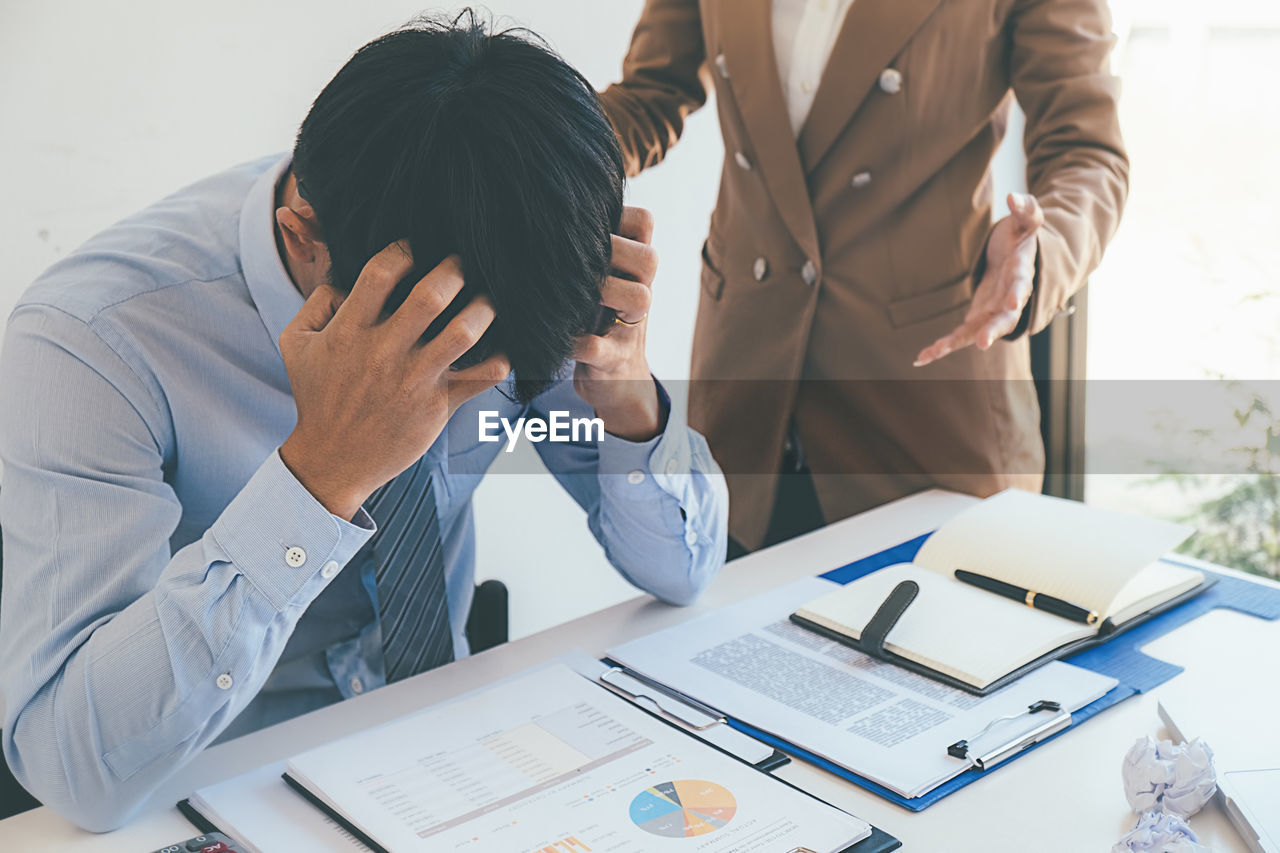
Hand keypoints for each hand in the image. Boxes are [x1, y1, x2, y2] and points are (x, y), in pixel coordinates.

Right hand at [279, 244, 510, 518]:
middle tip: (462, 263)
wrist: (333, 461)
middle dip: (453, 270)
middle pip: (430, 296)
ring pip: (463, 333)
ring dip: (483, 309)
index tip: (414, 248)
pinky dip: (501, 360)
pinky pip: (482, 378)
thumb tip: (343, 272)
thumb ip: (316, 302)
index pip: (380, 274)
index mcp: (349, 332)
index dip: (402, 251)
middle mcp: (384, 353)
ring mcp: (414, 380)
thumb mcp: (296, 346)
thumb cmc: (317, 397)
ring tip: (487, 300)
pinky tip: (504, 347)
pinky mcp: (438, 406)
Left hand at [572, 206, 665, 441]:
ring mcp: (630, 329)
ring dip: (603, 291)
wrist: (616, 379)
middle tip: (576, 259)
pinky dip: (574, 342)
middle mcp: (641, 293)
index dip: (618, 214)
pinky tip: (555, 336)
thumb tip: (541, 201)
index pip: (644, 222)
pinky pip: (598, 348)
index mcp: (635, 269)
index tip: (584, 223)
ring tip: (572, 296)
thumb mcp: (600, 279)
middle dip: (612, 252)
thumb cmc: (597, 318)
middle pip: (649, 258)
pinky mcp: (613, 361)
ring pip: (640, 298)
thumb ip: (588, 247)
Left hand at [914, 192, 1043, 366]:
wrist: (1018, 260)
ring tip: (933, 353)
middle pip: (1004, 319)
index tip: (1011, 302)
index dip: (1017, 293)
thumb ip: (1027, 209)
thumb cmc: (1021, 238)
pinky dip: (942, 346)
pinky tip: (921, 357)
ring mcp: (993, 312)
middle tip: (982, 343)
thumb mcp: (1027, 221)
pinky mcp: (977, 318)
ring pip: (977, 332)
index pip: (1021, 285)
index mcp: (1022, 275)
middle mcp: (1009, 299)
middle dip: (993, 330)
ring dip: (957, 344)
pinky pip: (960, 335)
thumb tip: (1016, 197)